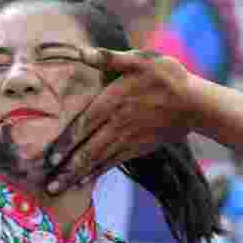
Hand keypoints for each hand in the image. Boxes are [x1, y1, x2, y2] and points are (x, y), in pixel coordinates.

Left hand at [45, 48, 197, 193]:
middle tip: (48, 186)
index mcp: (113, 102)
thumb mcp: (139, 59)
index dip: (67, 144)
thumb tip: (80, 51)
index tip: (51, 159)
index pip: (83, 125)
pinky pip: (112, 163)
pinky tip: (83, 182)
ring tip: (58, 190)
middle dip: (67, 169)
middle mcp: (117, 125)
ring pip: (97, 161)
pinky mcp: (137, 148)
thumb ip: (109, 58)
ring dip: (76, 176)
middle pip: (87, 151)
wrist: (194, 103)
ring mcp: (127, 139)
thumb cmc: (166, 76)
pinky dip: (96, 173)